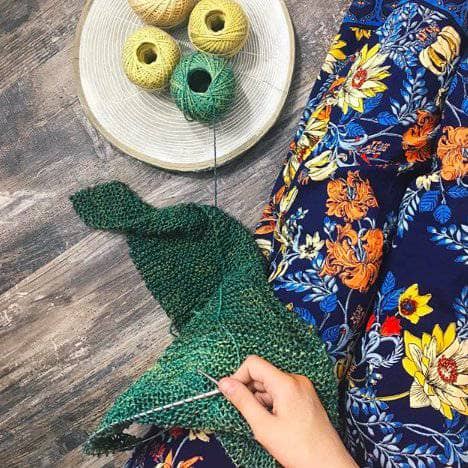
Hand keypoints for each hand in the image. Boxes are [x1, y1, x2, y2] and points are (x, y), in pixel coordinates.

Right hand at [218, 355, 356, 467]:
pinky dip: (272, 404)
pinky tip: (275, 423)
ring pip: (271, 385)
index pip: (253, 364)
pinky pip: (282, 392)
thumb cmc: (299, 449)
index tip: (231, 395)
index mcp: (286, 383)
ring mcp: (303, 388)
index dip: (238, 377)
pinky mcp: (306, 397)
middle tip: (249, 416)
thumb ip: (242, 401)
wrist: (329, 465)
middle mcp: (296, 380)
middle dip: (250, 392)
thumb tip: (224, 383)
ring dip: (261, 401)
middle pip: (262, 374)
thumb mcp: (263, 426)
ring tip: (266, 424)